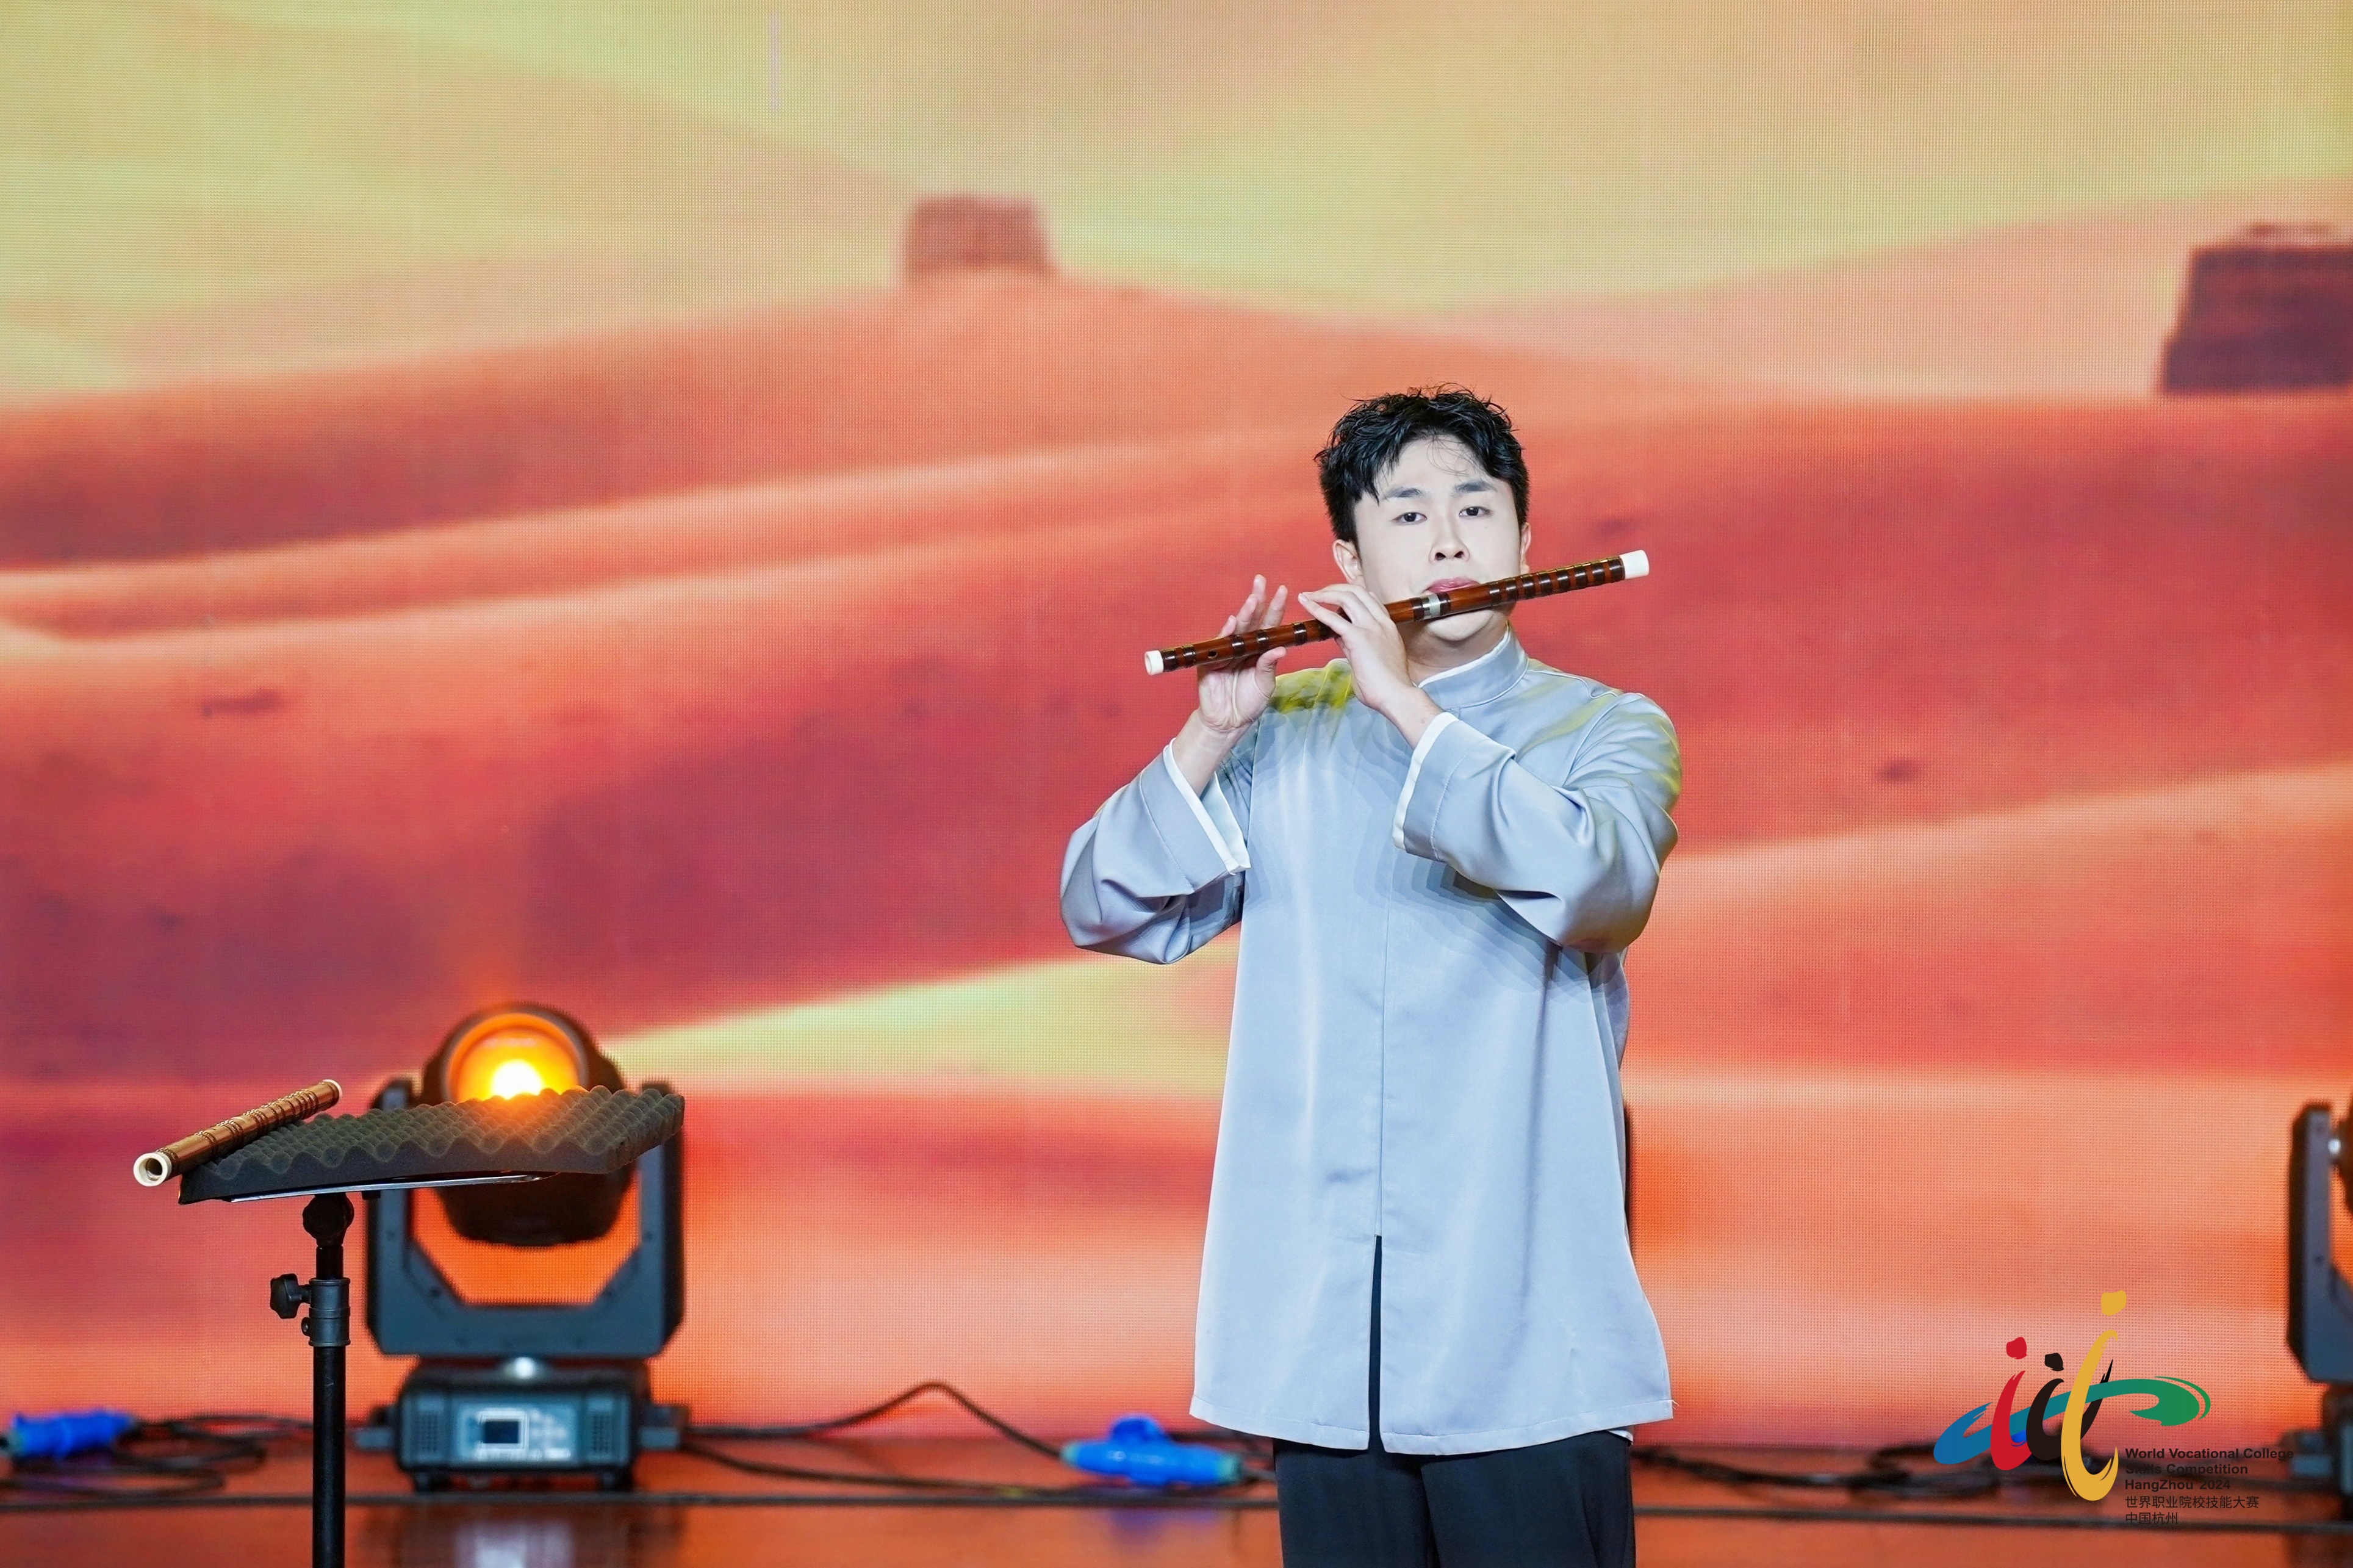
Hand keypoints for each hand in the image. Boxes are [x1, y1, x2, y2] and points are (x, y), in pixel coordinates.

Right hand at [1170, 576, 1289, 792]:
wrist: (1229, 721)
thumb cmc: (1249, 702)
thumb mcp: (1265, 684)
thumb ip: (1269, 666)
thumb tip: (1280, 648)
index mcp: (1258, 649)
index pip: (1268, 624)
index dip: (1275, 608)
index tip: (1283, 590)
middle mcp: (1243, 645)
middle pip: (1251, 619)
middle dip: (1257, 599)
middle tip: (1262, 581)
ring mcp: (1226, 651)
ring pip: (1236, 628)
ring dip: (1244, 613)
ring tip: (1253, 599)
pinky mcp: (1211, 661)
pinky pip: (1218, 645)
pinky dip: (1225, 633)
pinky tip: (1232, 622)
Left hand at [1296, 582, 1441, 744]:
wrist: (1397, 695)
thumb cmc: (1386, 684)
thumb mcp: (1373, 657)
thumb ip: (1358, 644)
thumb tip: (1341, 637)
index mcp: (1387, 625)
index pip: (1368, 598)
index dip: (1350, 593)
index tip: (1334, 596)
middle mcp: (1380, 621)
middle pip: (1356, 591)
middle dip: (1334, 588)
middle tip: (1317, 593)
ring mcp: (1371, 627)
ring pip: (1346, 596)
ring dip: (1324, 593)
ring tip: (1308, 596)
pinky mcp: (1359, 638)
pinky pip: (1334, 618)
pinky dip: (1317, 608)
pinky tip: (1306, 604)